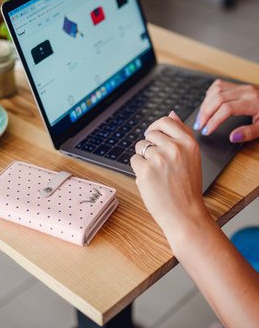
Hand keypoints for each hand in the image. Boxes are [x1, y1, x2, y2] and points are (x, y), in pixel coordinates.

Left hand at [130, 111, 207, 237]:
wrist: (185, 214)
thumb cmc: (188, 187)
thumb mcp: (192, 157)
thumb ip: (182, 133)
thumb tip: (171, 113)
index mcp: (188, 143)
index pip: (166, 121)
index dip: (156, 126)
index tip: (154, 134)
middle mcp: (174, 148)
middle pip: (150, 134)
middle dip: (150, 145)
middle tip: (159, 163)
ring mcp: (159, 158)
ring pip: (140, 147)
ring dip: (144, 158)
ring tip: (157, 173)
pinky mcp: (145, 170)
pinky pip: (134, 160)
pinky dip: (139, 169)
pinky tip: (151, 180)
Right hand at [193, 80, 258, 141]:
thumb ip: (249, 133)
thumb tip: (232, 137)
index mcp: (253, 102)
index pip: (226, 109)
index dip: (214, 121)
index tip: (206, 131)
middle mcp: (245, 91)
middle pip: (218, 98)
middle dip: (205, 113)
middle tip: (198, 126)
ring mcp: (241, 87)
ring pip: (216, 90)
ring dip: (205, 104)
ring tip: (200, 117)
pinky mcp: (239, 86)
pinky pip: (219, 85)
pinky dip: (210, 94)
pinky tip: (207, 104)